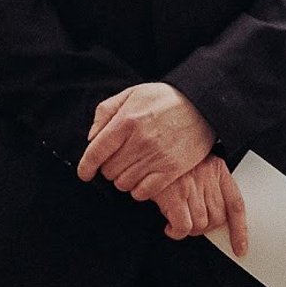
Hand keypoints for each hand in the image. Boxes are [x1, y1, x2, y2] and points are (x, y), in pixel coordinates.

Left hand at [77, 82, 213, 200]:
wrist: (202, 105)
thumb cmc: (164, 99)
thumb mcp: (132, 94)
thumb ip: (106, 111)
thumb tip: (92, 138)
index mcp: (126, 121)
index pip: (96, 152)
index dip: (85, 167)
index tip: (84, 174)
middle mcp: (140, 141)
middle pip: (109, 171)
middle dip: (109, 168)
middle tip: (119, 160)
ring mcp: (156, 157)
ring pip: (124, 184)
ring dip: (124, 179)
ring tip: (132, 168)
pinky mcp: (171, 170)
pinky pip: (143, 192)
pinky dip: (139, 190)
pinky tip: (143, 179)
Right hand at [154, 155, 248, 251]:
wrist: (144, 152)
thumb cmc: (166, 163)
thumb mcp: (194, 167)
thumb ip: (208, 187)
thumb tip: (213, 220)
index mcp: (216, 168)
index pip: (236, 204)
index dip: (240, 230)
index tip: (240, 248)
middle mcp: (206, 176)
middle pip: (217, 218)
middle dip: (204, 228)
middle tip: (190, 224)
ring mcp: (191, 185)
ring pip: (200, 224)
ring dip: (188, 229)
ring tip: (176, 220)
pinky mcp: (174, 195)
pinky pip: (183, 227)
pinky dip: (177, 233)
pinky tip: (170, 227)